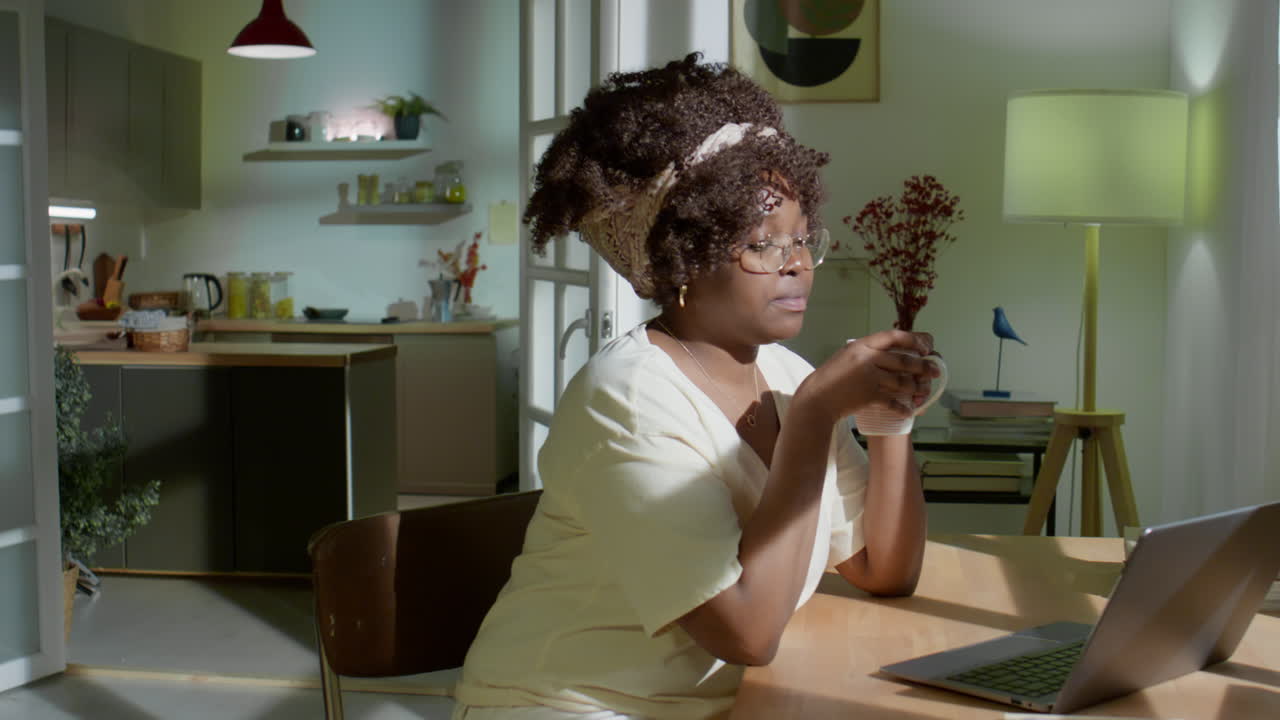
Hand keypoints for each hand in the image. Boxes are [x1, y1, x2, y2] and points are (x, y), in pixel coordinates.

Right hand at [797, 330, 940, 424]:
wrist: (817, 398)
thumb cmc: (832, 377)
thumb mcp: (848, 355)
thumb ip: (869, 351)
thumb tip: (896, 350)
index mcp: (862, 345)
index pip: (894, 336)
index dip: (914, 340)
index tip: (926, 346)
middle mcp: (867, 359)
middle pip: (904, 361)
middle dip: (923, 367)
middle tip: (936, 371)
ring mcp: (869, 378)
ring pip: (902, 381)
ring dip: (916, 388)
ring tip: (922, 390)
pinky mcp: (869, 396)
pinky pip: (893, 401)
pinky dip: (902, 407)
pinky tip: (909, 410)